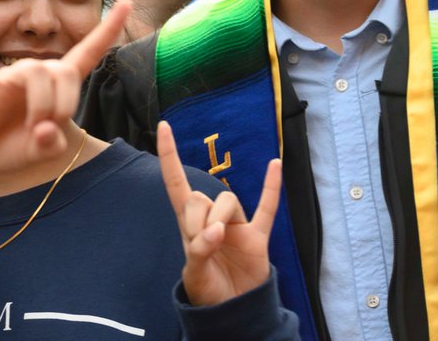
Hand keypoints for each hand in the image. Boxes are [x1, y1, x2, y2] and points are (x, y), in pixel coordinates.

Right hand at [0, 0, 130, 171]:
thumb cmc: (10, 145)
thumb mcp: (41, 152)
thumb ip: (52, 145)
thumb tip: (46, 129)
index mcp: (54, 87)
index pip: (87, 53)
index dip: (107, 30)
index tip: (128, 4)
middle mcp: (33, 75)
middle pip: (64, 69)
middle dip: (67, 101)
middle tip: (52, 129)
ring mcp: (7, 79)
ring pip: (35, 71)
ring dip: (41, 103)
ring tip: (33, 128)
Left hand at [158, 120, 281, 305]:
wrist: (232, 311)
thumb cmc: (207, 290)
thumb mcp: (194, 273)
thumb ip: (199, 251)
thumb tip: (216, 232)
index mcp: (188, 222)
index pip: (175, 182)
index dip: (169, 155)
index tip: (163, 126)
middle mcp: (211, 218)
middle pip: (201, 196)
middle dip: (198, 218)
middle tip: (201, 243)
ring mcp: (236, 225)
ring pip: (227, 200)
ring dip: (221, 218)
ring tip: (219, 241)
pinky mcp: (257, 236)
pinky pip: (267, 206)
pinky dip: (270, 186)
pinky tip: (274, 163)